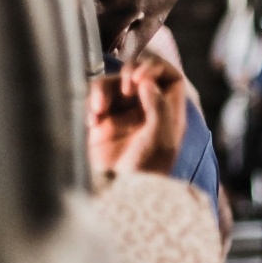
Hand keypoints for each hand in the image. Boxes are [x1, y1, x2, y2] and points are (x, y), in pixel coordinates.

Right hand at [88, 56, 183, 179]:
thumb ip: (158, 107)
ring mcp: (122, 114)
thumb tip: (147, 82)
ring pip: (113, 82)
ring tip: (98, 110)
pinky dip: (91, 102)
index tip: (141, 79)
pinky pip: (94, 98)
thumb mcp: (159, 140)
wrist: (116, 194)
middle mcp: (146, 109)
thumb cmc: (143, 171)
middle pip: (140, 72)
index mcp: (168, 112)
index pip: (170, 76)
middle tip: (127, 86)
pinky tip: (92, 121)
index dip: (156, 68)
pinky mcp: (100, 121)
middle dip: (131, 71)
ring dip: (104, 89)